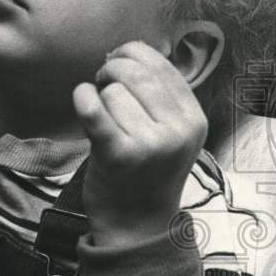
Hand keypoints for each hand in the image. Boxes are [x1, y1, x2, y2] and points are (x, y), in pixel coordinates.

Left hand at [72, 41, 207, 245]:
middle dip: (109, 72)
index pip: (159, 65)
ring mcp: (150, 144)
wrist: (136, 224)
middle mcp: (178, 131)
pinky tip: (82, 99)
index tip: (116, 64)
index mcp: (193, 119)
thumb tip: (126, 50)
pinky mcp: (119, 155)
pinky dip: (82, 99)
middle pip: (132, 73)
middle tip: (102, 88)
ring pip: (110, 93)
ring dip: (98, 101)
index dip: (130, 55)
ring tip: (104, 123)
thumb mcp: (170, 133)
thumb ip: (158, 95)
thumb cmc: (145, 172)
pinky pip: (93, 110)